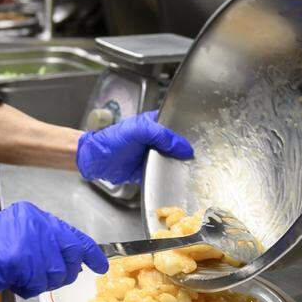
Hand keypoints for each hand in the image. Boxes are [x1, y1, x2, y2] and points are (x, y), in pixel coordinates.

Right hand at [0, 201, 107, 301]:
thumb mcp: (14, 233)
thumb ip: (40, 240)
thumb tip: (71, 255)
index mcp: (32, 215)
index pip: (71, 234)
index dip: (89, 251)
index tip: (101, 263)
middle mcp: (34, 224)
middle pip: (67, 256)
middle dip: (61, 271)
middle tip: (41, 274)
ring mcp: (28, 242)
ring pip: (55, 272)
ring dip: (41, 281)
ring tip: (19, 274)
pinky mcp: (21, 260)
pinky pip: (37, 282)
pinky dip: (27, 287)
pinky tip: (12, 278)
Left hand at [76, 110, 192, 184]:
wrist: (97, 160)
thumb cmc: (112, 140)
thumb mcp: (139, 131)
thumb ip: (162, 135)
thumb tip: (184, 147)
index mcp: (155, 123)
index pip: (178, 125)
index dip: (190, 131)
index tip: (203, 140)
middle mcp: (157, 138)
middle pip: (179, 144)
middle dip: (188, 150)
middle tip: (202, 157)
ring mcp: (154, 154)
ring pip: (174, 159)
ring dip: (181, 164)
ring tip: (196, 169)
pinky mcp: (150, 169)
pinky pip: (165, 173)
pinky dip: (172, 176)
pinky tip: (181, 178)